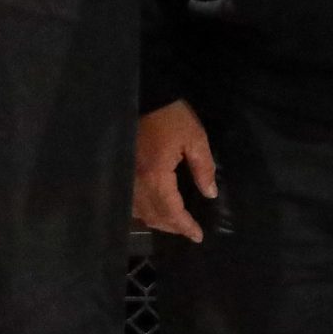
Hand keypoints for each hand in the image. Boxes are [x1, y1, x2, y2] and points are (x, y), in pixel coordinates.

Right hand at [132, 99, 218, 241]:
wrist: (144, 97)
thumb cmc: (171, 117)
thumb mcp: (195, 139)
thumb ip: (204, 168)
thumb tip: (209, 194)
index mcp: (155, 176)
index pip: (171, 211)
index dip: (185, 226)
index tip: (198, 237)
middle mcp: (137, 183)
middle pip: (153, 216)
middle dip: (172, 227)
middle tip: (189, 232)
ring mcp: (126, 178)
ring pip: (139, 212)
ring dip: (157, 221)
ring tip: (174, 223)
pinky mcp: (122, 170)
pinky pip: (131, 201)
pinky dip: (143, 211)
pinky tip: (154, 209)